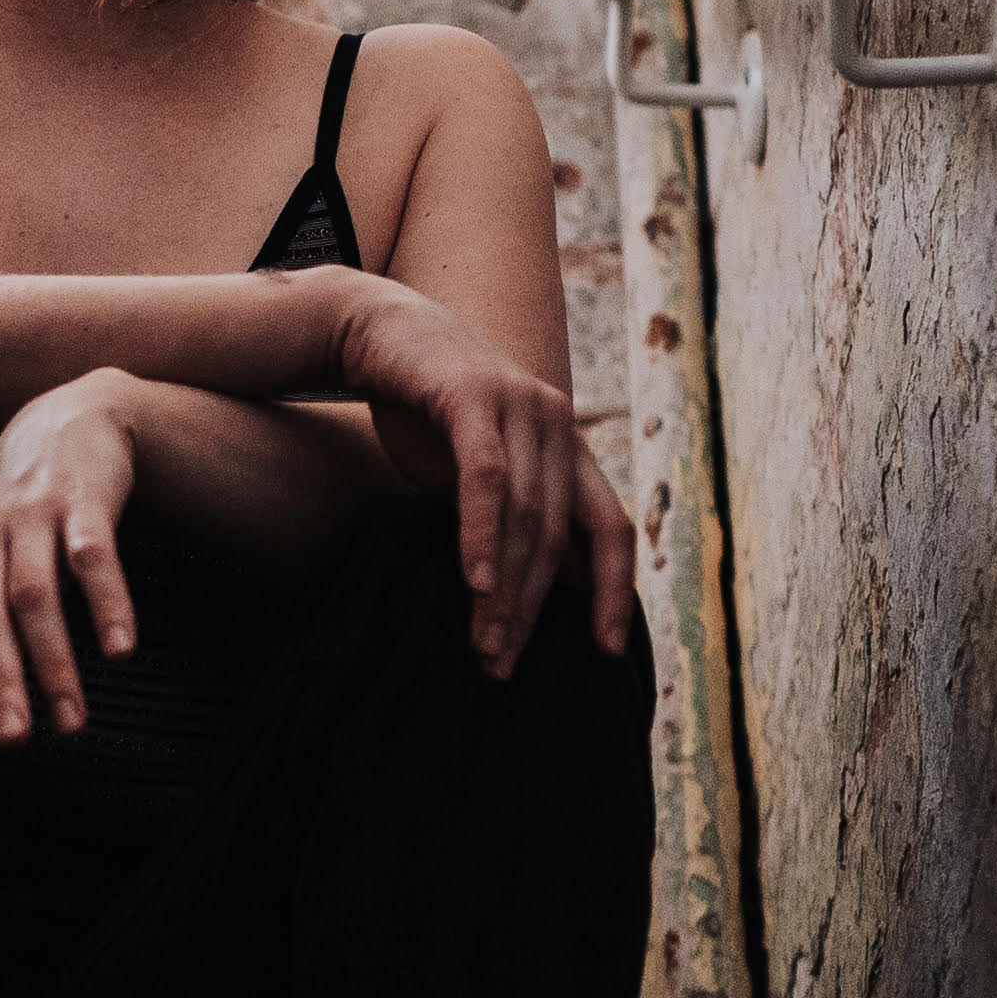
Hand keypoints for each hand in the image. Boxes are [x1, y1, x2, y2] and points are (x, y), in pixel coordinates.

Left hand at [0, 372, 142, 745]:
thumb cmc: (21, 514)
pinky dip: (108, 604)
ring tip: (72, 721)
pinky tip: (121, 650)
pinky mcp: (84, 501)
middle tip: (12, 740)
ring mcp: (33, 517)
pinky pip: (94, 558)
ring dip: (54, 661)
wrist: (70, 416)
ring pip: (35, 596)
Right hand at [324, 277, 638, 679]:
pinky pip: (485, 477)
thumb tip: (538, 591)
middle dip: (531, 608)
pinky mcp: (473, 395)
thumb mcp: (478, 471)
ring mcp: (520, 403)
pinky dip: (482, 534)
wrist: (381, 332)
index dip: (615, 590)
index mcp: (569, 446)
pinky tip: (476, 582)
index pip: (611, 528)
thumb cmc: (427, 413)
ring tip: (485, 644)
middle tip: (503, 666)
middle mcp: (557, 423)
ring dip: (505, 587)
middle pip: (557, 535)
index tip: (606, 651)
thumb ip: (512, 517)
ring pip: (524, 514)